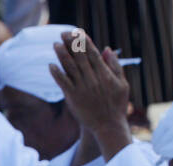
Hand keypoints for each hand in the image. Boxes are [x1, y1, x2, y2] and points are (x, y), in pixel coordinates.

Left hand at [50, 31, 130, 158]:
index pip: (93, 54)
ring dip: (62, 55)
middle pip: (80, 58)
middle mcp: (93, 79)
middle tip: (63, 34)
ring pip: (71, 68)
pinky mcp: (74, 98)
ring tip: (55, 45)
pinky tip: (51, 65)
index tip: (78, 33)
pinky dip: (57, 74)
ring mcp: (83, 88)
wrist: (108, 125)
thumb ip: (114, 66)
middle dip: (72, 44)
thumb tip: (106, 49)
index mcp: (105, 74)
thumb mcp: (122, 83)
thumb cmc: (116, 105)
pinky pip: (64, 83)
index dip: (85, 42)